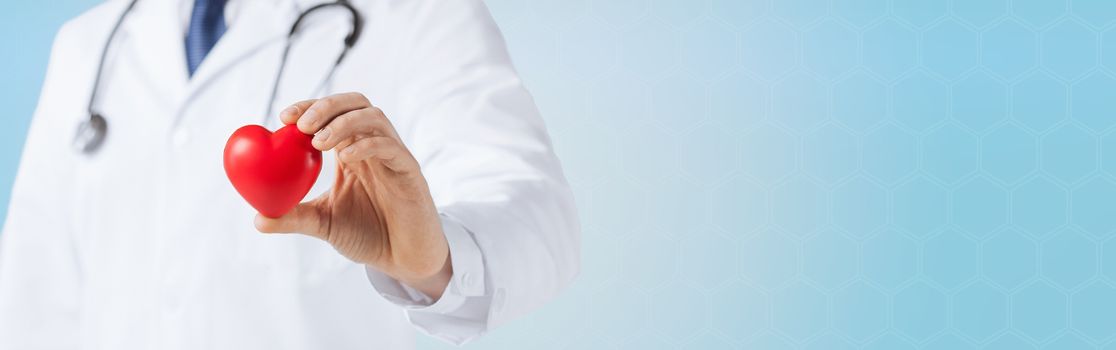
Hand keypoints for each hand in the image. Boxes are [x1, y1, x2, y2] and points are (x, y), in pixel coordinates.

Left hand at [254, 92, 450, 298]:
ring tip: (319, 141)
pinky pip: (391, 147)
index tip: (284, 117)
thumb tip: (257, 219)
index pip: (332, 113)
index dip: (309, 107)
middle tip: (301, 124)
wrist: (403, 259)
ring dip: (344, 122)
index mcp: (353, 150)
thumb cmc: (368, 235)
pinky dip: (366, 145)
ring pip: (374, 117)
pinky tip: (345, 158)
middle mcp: (374, 146)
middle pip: (356, 103)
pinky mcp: (410, 171)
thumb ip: (294, 217)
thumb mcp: (324, 224)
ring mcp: (394, 156)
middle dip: (326, 106)